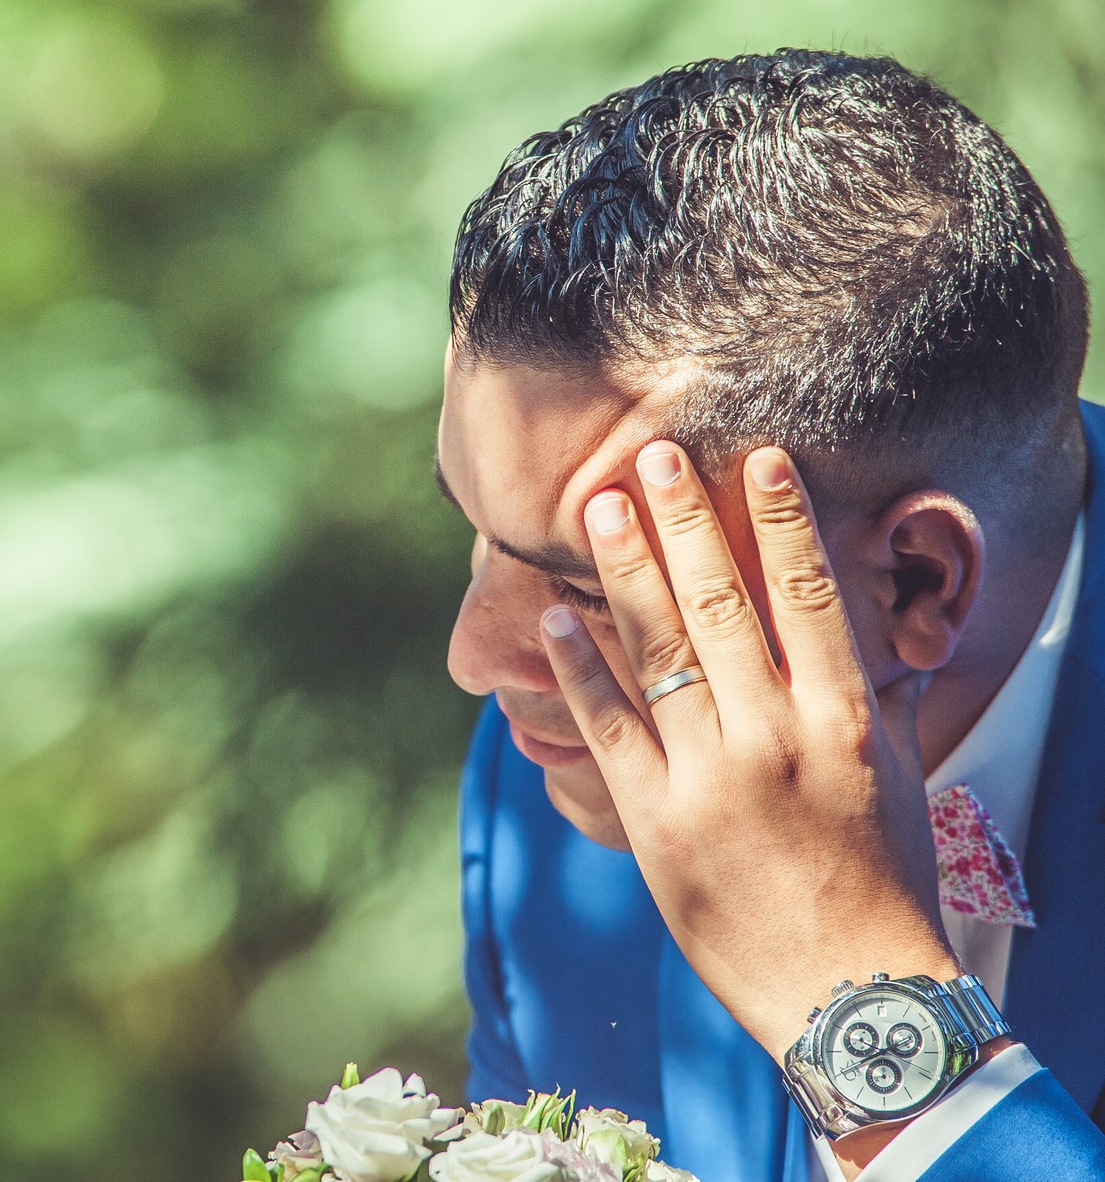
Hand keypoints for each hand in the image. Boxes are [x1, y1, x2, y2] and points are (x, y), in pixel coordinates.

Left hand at [536, 442, 957, 1060]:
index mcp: (844, 720)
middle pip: (723, 605)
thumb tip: (868, 631)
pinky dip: (577, 669)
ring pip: (661, 652)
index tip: (757, 459)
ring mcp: (711, 778)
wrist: (850, 995)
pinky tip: (552, 617)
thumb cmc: (883, 882)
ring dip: (624, 571)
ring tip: (597, 508)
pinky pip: (608, 728)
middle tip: (652, 453)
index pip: (811, 598)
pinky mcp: (655, 820)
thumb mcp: (897, 778)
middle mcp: (776, 737)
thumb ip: (877, 698)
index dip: (780, 522)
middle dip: (685, 522)